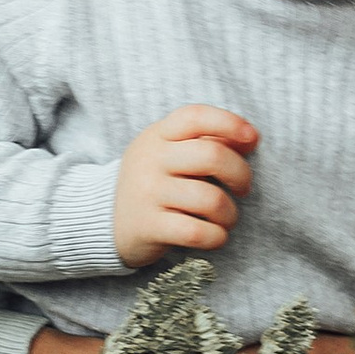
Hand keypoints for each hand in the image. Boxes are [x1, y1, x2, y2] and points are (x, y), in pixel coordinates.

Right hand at [113, 104, 256, 266]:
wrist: (102, 218)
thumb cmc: (153, 182)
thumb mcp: (168, 152)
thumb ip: (204, 141)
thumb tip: (249, 138)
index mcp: (158, 135)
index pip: (196, 116)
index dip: (230, 123)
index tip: (252, 139)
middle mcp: (151, 160)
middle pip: (212, 156)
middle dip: (241, 174)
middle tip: (243, 188)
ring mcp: (148, 193)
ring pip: (210, 199)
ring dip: (230, 213)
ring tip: (226, 218)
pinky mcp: (148, 226)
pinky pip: (196, 232)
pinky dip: (216, 237)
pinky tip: (215, 235)